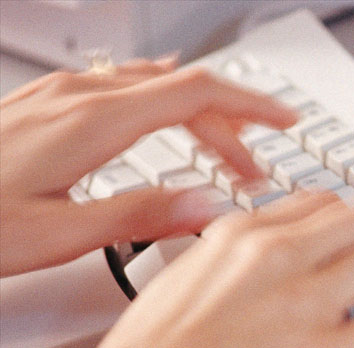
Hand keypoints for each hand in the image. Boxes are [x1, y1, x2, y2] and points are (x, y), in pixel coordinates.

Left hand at [0, 57, 296, 275]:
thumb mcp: (58, 235)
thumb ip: (138, 216)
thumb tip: (204, 205)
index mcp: (93, 123)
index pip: (196, 94)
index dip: (250, 105)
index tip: (285, 120)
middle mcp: (81, 98)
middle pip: (182, 89)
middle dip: (231, 123)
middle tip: (255, 163)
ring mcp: (63, 97)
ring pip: (154, 87)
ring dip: (198, 113)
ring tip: (222, 144)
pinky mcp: (49, 107)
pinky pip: (123, 87)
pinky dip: (161, 101)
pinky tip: (161, 111)